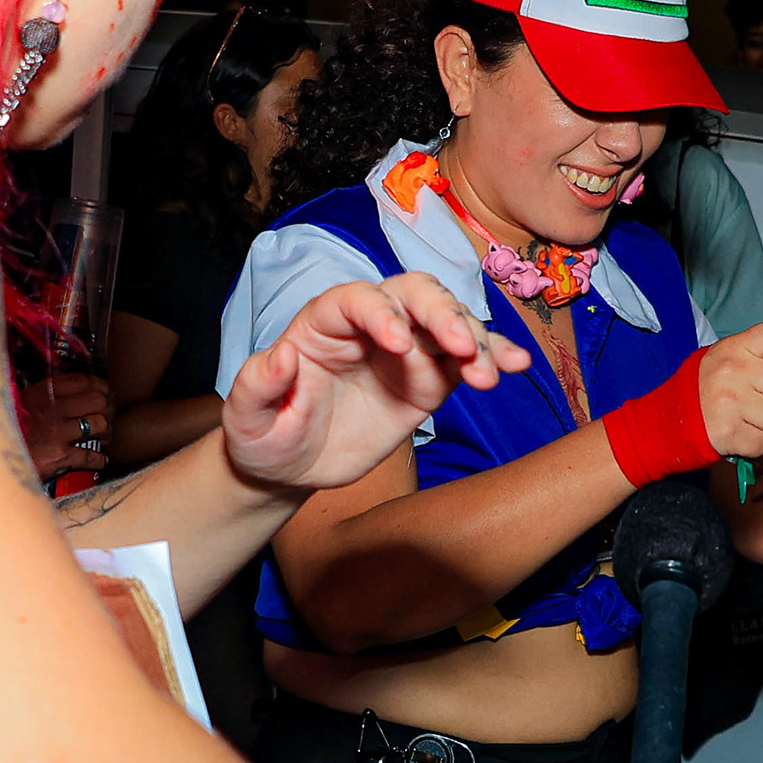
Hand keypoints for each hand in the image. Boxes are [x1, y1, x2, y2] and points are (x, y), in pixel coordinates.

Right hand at [16, 369, 112, 481]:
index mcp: (42, 392)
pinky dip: (99, 460)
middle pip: (98, 400)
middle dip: (108, 410)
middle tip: (106, 420)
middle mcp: (51, 408)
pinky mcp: (58, 456)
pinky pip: (90, 455)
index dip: (101, 387)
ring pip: (99, 424)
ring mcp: (56, 432)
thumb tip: (74, 390)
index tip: (106, 395)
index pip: (84, 380)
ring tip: (103, 438)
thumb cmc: (8, 431)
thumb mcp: (21, 404)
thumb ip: (45, 395)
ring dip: (106, 433)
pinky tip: (99, 461)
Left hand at [226, 273, 527, 492]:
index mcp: (323, 324)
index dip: (382, 313)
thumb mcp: (246, 419)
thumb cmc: (264, 437)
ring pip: (447, 322)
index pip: (357, 299)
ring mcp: (405, 350)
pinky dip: (493, 357)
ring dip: (474, 338)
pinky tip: (515, 366)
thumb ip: (256, 386)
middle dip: (441, 313)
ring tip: (488, 374)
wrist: (291, 467)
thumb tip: (278, 356)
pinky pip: (465, 360)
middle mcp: (369, 326)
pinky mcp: (428, 380)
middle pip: (413, 295)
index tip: (400, 344)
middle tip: (460, 346)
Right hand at [695, 319, 762, 461]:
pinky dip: (755, 443)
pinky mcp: (730, 434)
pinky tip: (739, 431)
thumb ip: (760, 343)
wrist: (668, 417)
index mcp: (735, 348)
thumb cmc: (704, 385)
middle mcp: (734, 372)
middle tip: (759, 397)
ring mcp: (731, 404)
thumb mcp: (727, 352)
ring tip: (747, 415)